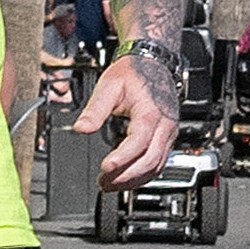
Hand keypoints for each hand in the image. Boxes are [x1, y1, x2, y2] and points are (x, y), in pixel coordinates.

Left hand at [76, 49, 180, 188]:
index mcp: (150, 113)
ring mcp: (169, 133)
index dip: (122, 158)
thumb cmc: (134, 73)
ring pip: (157, 166)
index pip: (138, 142)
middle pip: (150, 160)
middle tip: (104, 183)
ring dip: (134, 180)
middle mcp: (164, 126)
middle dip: (126, 176)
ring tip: (112, 185)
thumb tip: (81, 129)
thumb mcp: (109, 86)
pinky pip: (159, 162)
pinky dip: (143, 174)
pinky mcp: (168, 138)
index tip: (105, 168)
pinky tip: (127, 179)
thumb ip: (95, 110)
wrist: (153, 63)